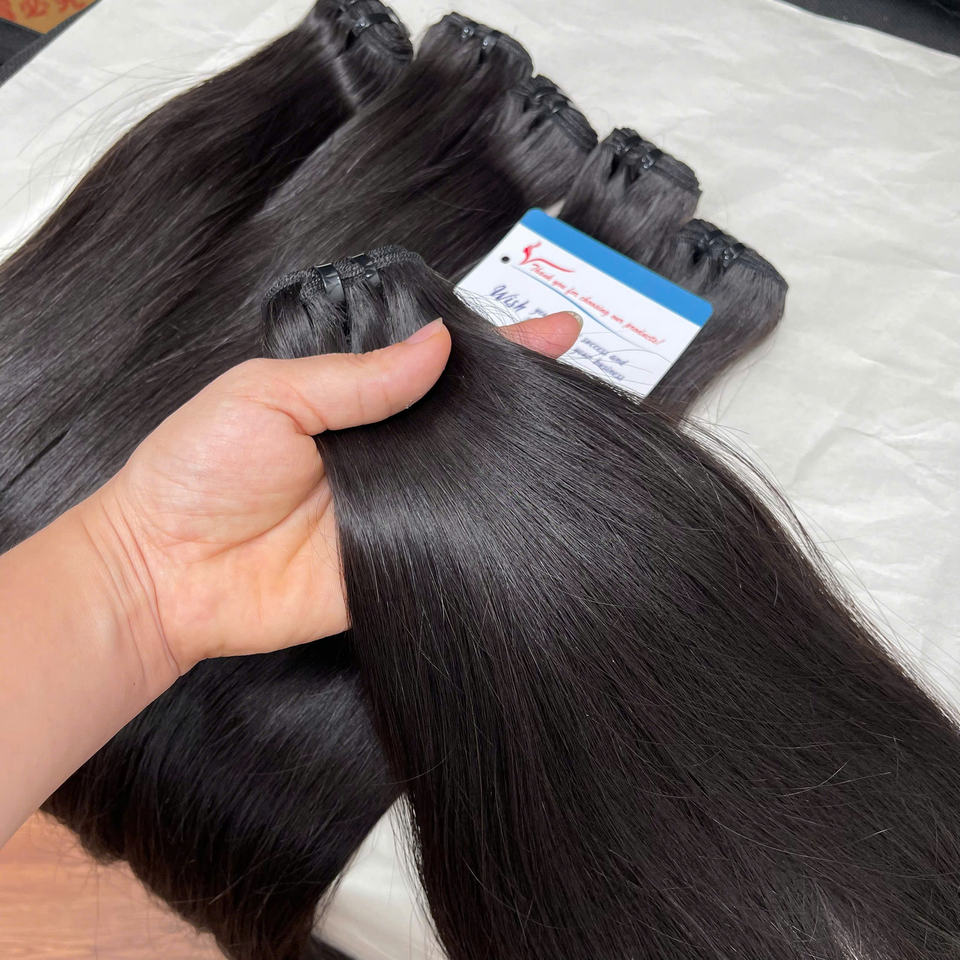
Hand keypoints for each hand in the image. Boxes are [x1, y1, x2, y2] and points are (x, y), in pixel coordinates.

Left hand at [81, 313, 580, 677]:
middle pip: (461, 418)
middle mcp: (380, 450)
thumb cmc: (194, 473)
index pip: (433, 362)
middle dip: (516, 397)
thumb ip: (356, 377)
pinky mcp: (395, 563)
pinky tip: (526, 506)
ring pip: (466, 478)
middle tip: (572, 374)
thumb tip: (436, 344)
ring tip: (566, 427)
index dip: (492, 346)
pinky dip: (486, 527)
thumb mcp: (269, 394)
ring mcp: (393, 507)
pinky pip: (452, 542)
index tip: (551, 333)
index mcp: (349, 398)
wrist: (165, 572)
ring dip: (509, 458)